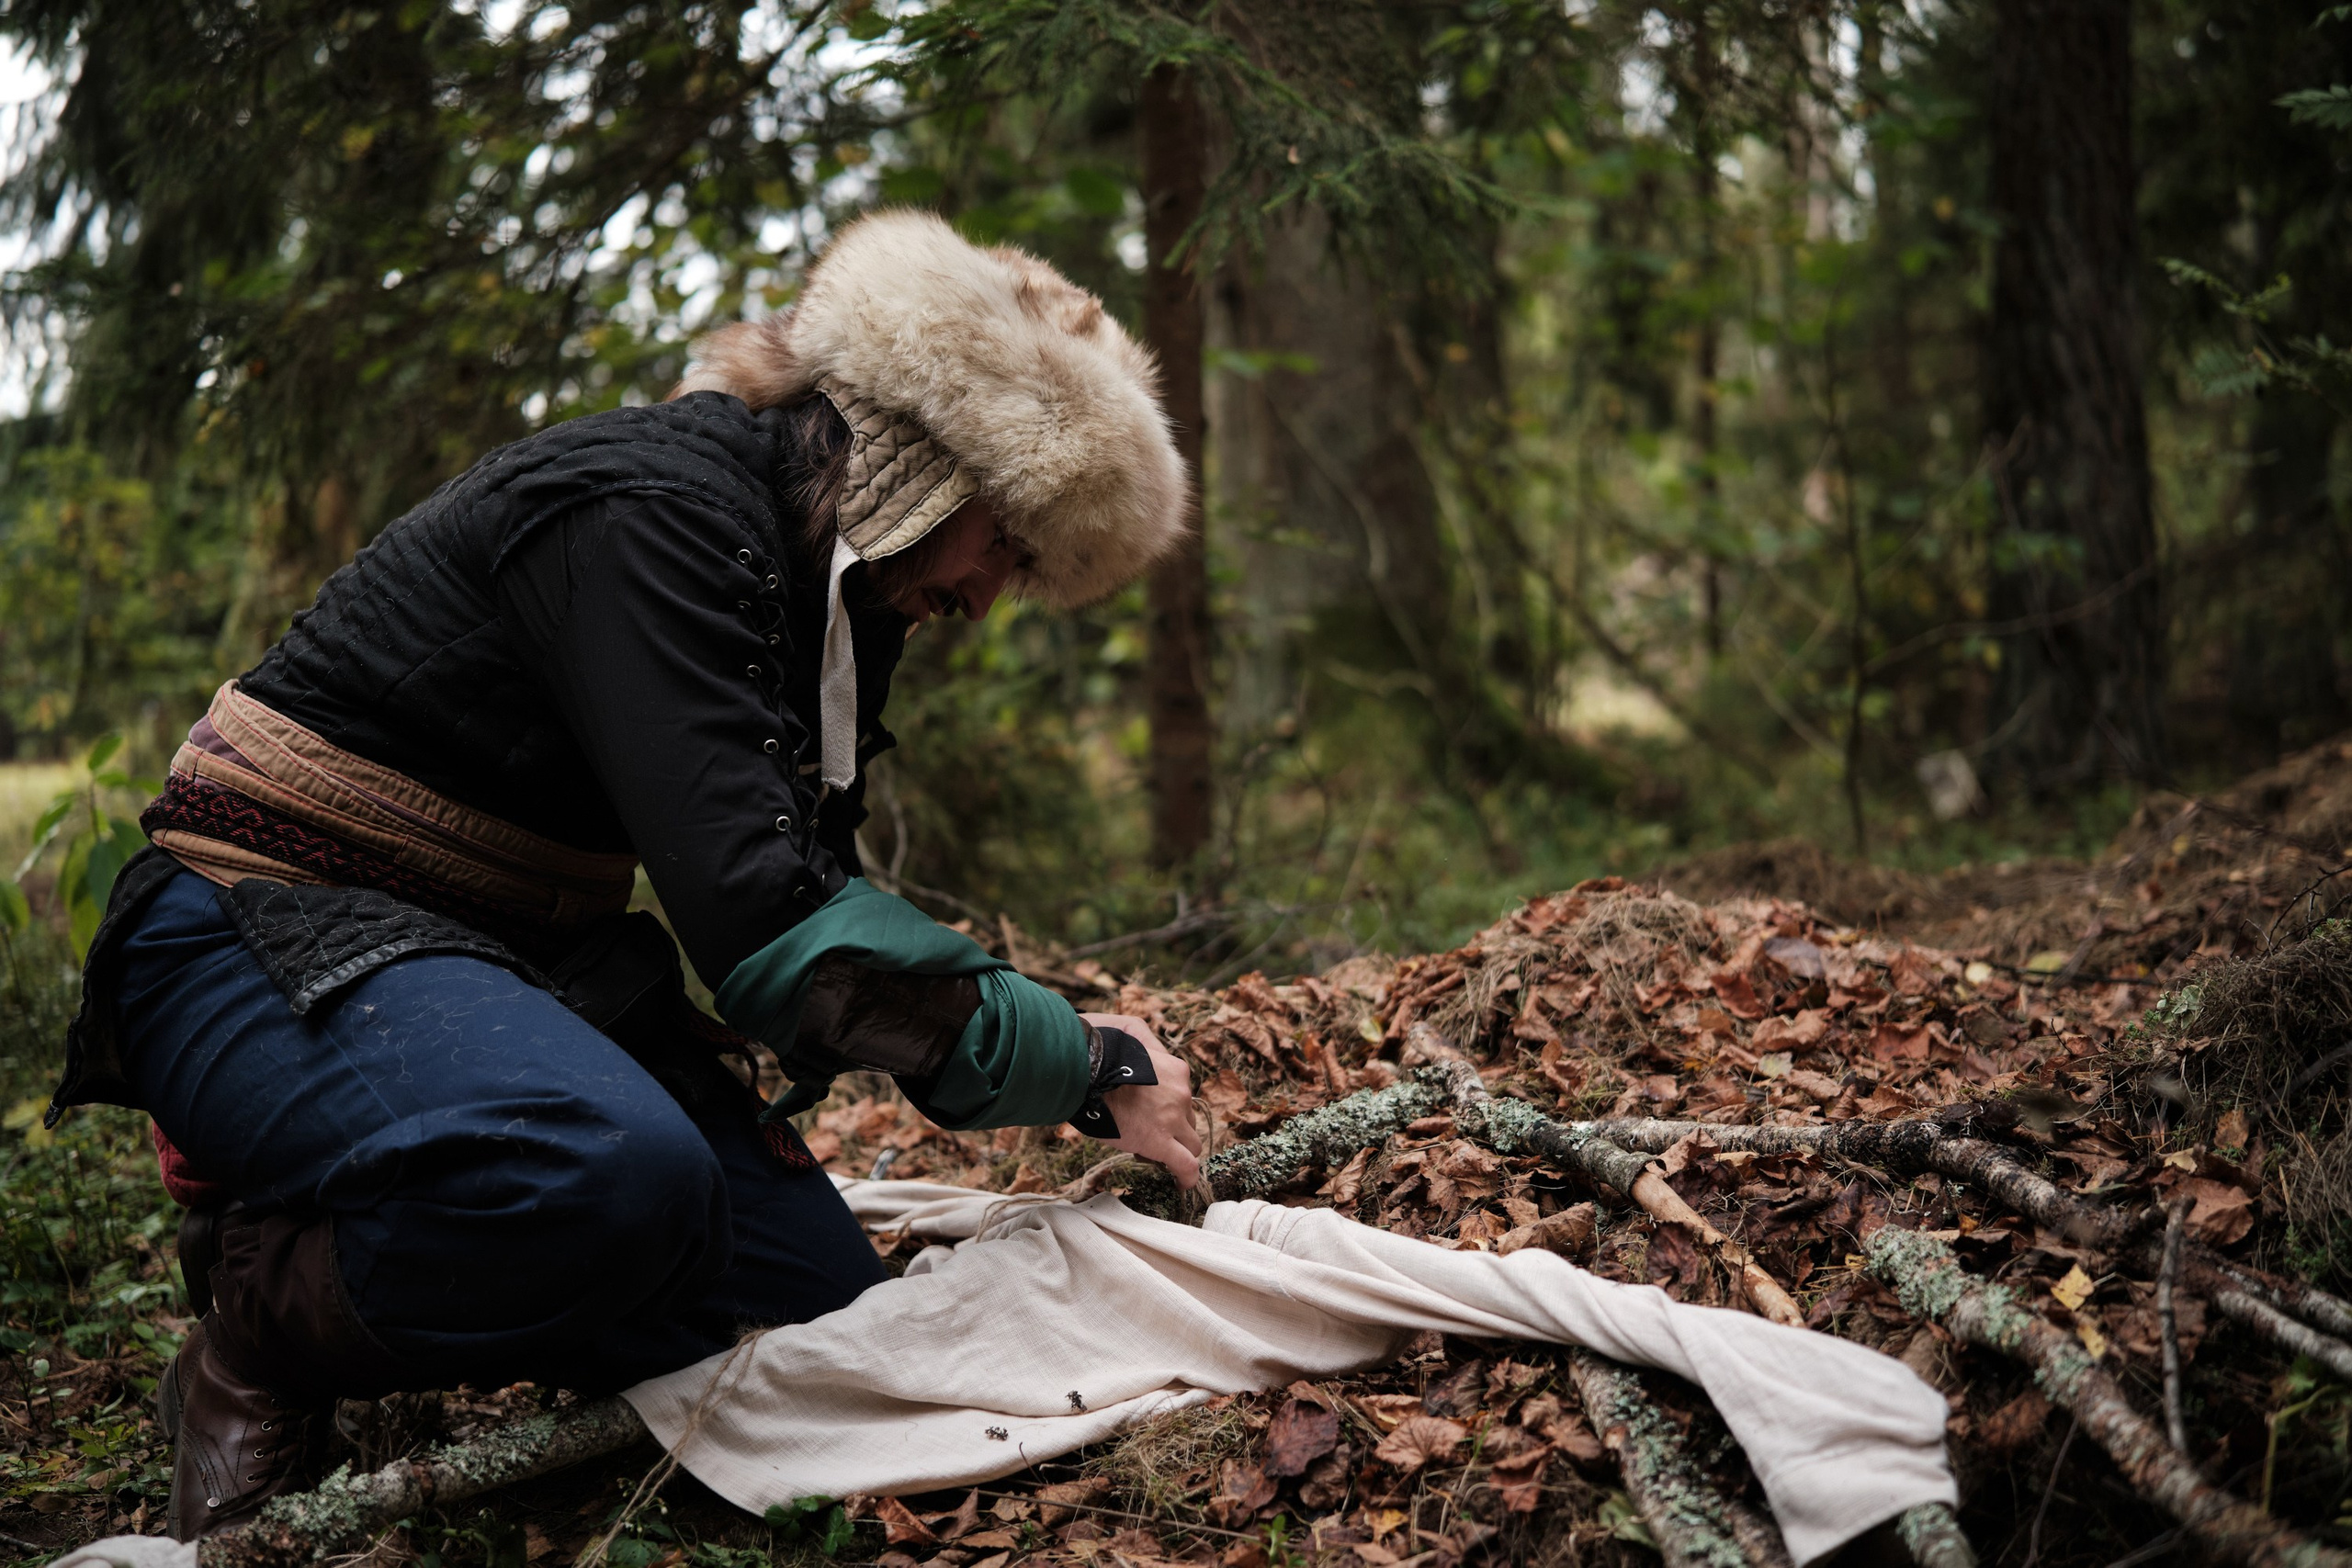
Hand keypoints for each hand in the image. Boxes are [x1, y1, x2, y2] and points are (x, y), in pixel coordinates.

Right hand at [1078, 1013, 1202, 1189]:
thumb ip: (1149, 1044)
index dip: (1165, 1107)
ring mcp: (1172, 1119)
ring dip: (1175, 1149)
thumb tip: (1153, 1054)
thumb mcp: (1130, 1030)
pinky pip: (1185, 1165)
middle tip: (1141, 1130)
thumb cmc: (1098, 1049)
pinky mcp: (1159, 1142)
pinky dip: (1187, 1177)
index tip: (1146, 1111)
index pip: (1181, 1096)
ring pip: (1190, 1143)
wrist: (1081, 1068)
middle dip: (1169, 1128)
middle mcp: (1181, 1093)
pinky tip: (1182, 1184)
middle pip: (1186, 1119)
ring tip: (1153, 1154)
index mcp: (1176, 1069)